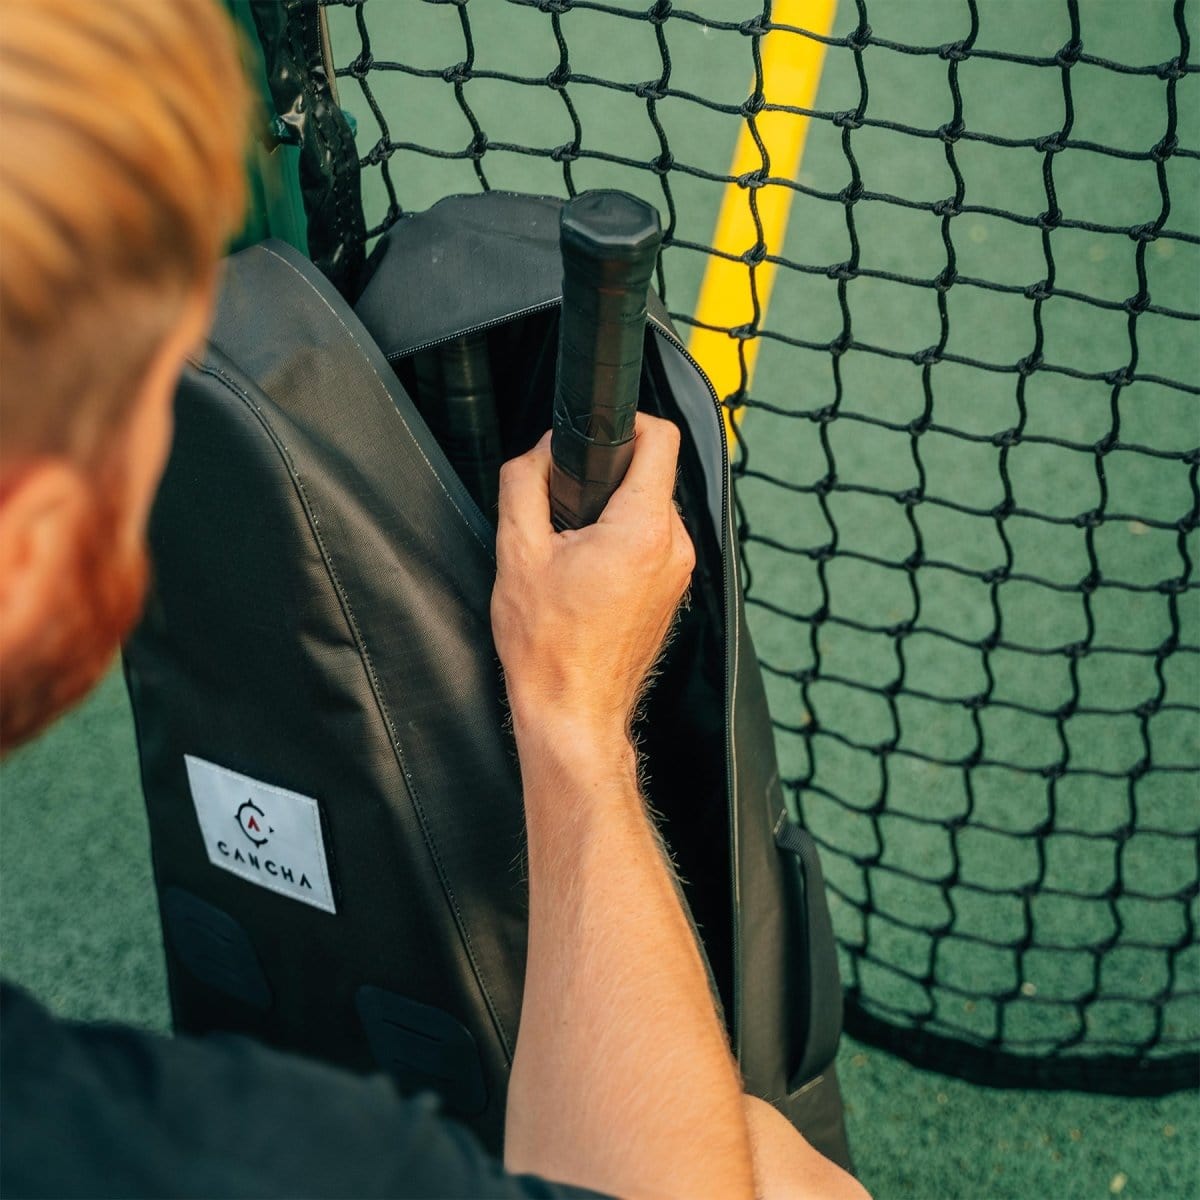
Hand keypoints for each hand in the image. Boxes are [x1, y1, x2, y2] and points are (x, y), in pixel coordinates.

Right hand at [491, 413, 695, 746]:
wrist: (573, 710)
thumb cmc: (549, 647)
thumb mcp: (517, 552)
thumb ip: (525, 483)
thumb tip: (538, 450)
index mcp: (642, 529)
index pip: (660, 437)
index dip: (627, 421)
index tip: (595, 435)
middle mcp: (674, 546)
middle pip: (651, 474)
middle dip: (606, 477)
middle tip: (564, 507)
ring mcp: (680, 571)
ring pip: (651, 509)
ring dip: (613, 513)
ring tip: (573, 549)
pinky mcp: (673, 590)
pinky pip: (653, 542)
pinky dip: (623, 542)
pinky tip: (588, 573)